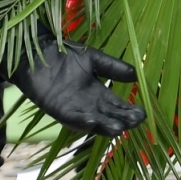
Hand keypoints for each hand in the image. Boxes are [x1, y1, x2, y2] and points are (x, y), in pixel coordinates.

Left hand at [10, 37, 143, 136]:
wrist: (37, 51)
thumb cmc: (64, 54)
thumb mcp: (93, 59)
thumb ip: (112, 67)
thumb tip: (137, 74)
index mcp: (97, 93)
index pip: (117, 105)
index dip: (129, 110)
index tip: (143, 113)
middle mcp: (88, 104)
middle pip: (109, 116)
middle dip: (122, 120)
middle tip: (135, 122)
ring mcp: (73, 109)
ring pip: (93, 122)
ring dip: (105, 125)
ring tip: (119, 128)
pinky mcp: (58, 109)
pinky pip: (72, 119)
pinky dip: (82, 121)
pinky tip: (93, 121)